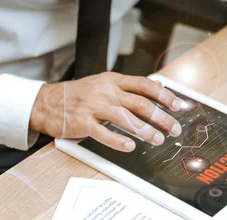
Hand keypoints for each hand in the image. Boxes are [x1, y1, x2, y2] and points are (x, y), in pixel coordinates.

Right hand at [29, 72, 182, 151]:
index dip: (164, 95)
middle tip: (174, 128)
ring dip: (145, 131)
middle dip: (161, 117)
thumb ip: (131, 85)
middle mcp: (106, 91)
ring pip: (126, 119)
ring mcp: (94, 107)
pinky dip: (118, 141)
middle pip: (140, 104)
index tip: (178, 105)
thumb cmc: (80, 93)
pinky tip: (131, 147)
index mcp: (114, 80)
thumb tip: (158, 85)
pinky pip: (104, 134)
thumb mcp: (106, 82)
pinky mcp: (83, 123)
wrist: (48, 101)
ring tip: (158, 140)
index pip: (144, 85)